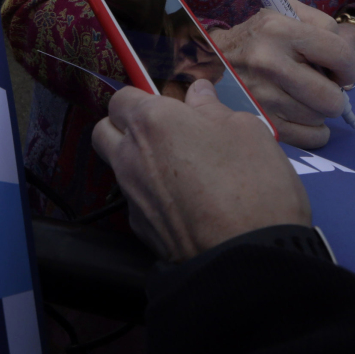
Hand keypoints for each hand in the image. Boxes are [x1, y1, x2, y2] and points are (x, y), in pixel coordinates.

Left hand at [92, 80, 310, 261]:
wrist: (247, 259)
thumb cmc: (251, 182)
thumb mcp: (246, 129)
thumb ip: (213, 108)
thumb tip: (198, 94)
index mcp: (153, 122)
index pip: (122, 97)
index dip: (143, 97)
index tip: (170, 103)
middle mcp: (132, 156)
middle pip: (104, 131)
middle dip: (124, 125)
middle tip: (164, 129)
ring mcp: (132, 197)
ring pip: (118, 166)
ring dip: (137, 159)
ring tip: (180, 165)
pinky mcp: (141, 230)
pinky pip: (136, 199)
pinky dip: (152, 193)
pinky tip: (186, 199)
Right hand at [211, 0, 354, 148]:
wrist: (209, 61)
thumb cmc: (258, 36)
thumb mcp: (285, 13)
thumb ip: (323, 25)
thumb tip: (353, 50)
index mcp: (279, 30)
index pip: (339, 54)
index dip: (350, 67)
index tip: (344, 72)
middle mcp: (268, 63)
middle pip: (331, 97)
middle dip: (336, 94)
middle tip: (325, 85)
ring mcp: (261, 97)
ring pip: (319, 118)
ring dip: (319, 110)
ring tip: (305, 96)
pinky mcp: (258, 121)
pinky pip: (308, 138)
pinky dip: (313, 130)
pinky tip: (302, 115)